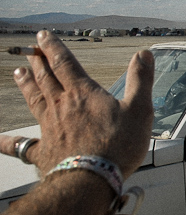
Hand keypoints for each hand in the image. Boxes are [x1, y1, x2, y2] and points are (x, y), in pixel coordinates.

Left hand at [0, 30, 153, 178]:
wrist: (92, 178)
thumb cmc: (118, 145)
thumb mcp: (140, 109)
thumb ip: (141, 80)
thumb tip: (143, 55)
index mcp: (83, 93)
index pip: (64, 63)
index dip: (53, 48)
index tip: (44, 36)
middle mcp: (62, 106)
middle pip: (46, 78)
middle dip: (38, 62)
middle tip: (30, 50)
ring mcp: (49, 128)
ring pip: (34, 100)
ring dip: (26, 85)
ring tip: (18, 73)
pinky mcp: (43, 151)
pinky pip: (21, 145)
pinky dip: (8, 142)